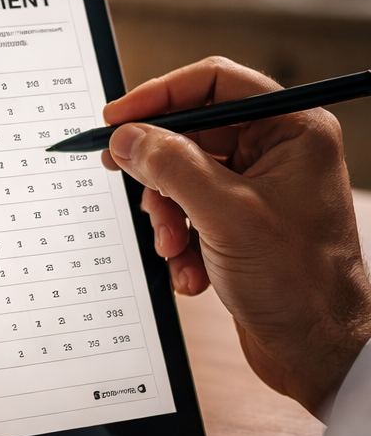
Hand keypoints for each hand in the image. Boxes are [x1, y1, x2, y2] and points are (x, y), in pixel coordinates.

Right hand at [102, 56, 370, 415]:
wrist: (317, 352)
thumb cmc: (299, 283)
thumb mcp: (225, 215)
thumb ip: (171, 167)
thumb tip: (127, 137)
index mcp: (291, 131)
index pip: (214, 84)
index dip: (159, 96)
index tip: (117, 118)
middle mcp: (276, 152)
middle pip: (190, 134)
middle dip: (160, 173)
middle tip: (127, 182)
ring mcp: (257, 188)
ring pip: (182, 177)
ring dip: (167, 216)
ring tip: (172, 248)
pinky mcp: (240, 222)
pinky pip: (188, 212)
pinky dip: (180, 242)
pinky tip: (190, 272)